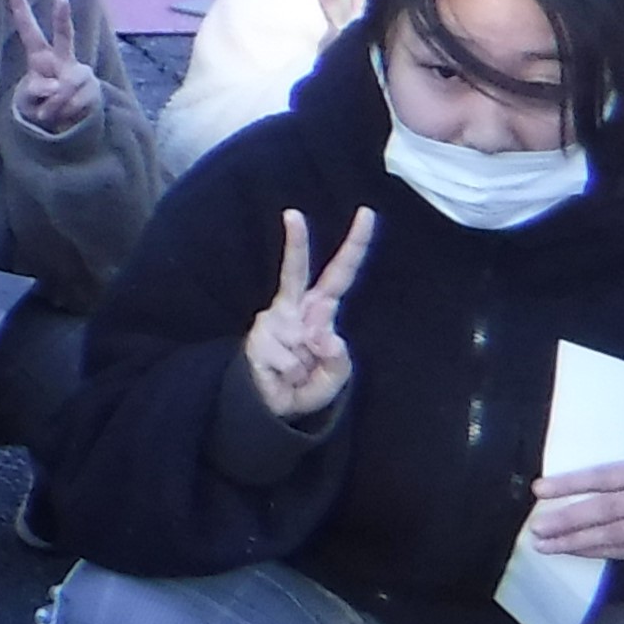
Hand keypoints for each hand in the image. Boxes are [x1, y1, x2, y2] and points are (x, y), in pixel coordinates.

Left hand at [4, 0, 102, 134]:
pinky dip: (66, 112)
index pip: (28, 29)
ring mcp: (80, 71)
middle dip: (62, 17)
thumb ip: (35, 92)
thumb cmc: (42, 104)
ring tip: (51, 112)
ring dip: (56, 105)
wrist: (67, 124)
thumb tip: (56, 86)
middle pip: (64, 35)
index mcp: (39, 56)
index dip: (19, 7)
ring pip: (66, 85)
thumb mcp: (28, 101)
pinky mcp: (93, 86)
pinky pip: (76, 101)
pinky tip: (67, 114)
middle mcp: (62, 58)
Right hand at [243, 207, 374, 420]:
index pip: (340, 275)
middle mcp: (293, 309)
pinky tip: (282, 377)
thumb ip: (340, 359)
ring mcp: (272, 323)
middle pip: (296, 271)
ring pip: (304, 340)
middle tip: (293, 213)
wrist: (272, 410)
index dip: (354, 245)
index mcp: (319, 310)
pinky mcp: (257, 341)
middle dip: (295, 242)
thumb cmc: (306, 385)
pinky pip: (289, 360)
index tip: (366, 213)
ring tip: (297, 375)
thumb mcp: (336, 377)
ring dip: (307, 367)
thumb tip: (323, 335)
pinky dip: (292, 376)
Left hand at [531, 454, 623, 569]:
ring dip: (574, 541)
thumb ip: (611, 480)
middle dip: (567, 519)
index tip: (538, 490)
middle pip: (606, 508)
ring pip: (613, 534)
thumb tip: (555, 490)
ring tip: (544, 545)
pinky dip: (595, 551)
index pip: (604, 476)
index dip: (570, 483)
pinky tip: (572, 551)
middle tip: (536, 527)